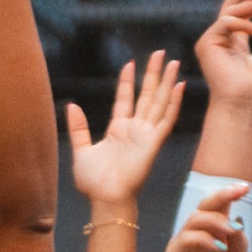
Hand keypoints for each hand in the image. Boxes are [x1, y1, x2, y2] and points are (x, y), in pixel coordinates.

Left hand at [66, 52, 184, 205]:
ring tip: (173, 62)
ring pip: (159, 102)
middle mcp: (135, 129)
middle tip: (160, 54)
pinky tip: (180, 87)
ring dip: (166, 82)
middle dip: (153, 74)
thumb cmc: (94, 181)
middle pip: (147, 95)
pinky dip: (174, 103)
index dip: (127, 81)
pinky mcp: (154, 143)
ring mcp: (146, 135)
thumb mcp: (81, 150)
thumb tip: (71, 105)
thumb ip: (78, 128)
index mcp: (118, 130)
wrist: (105, 197)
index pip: (125, 99)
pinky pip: (167, 119)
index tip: (130, 63)